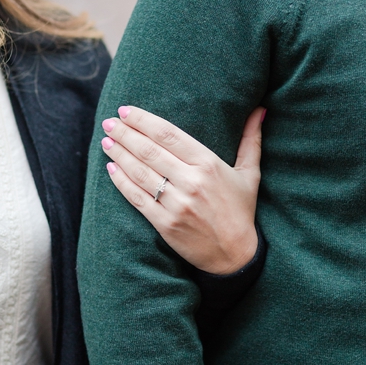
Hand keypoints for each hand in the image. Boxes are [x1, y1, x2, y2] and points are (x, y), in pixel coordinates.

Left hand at [100, 105, 263, 274]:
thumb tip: (259, 109)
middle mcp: (191, 181)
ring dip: (119, 154)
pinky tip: (111, 168)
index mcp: (209, 164)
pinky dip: (121, 182)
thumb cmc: (240, 210)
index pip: (168, 134)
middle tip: (109, 122)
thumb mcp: (250, 174)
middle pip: (149, 150)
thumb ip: (251, 140)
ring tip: (106, 141)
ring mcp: (176, 203)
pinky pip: (137, 197)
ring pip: (140, 172)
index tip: (126, 110)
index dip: (144, 120)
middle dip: (125, 134)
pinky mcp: (164, 223)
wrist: (235, 254)